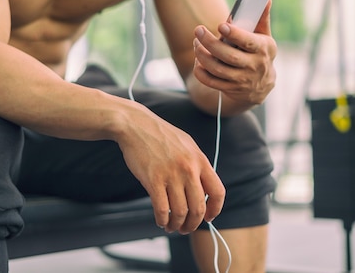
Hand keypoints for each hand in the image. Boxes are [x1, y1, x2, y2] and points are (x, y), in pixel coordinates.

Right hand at [115, 103, 224, 233]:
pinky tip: (161, 221)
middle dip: (193, 224)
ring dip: (177, 225)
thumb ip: (197, 165)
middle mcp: (189, 169)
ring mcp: (171, 175)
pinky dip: (162, 220)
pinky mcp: (153, 180)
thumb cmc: (160, 135)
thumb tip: (204, 188)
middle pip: (199, 208)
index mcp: (200, 160)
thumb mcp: (187, 145)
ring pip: (180, 212)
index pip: (218, 192)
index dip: (215, 210)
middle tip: (186, 228)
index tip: (209, 217)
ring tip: (172, 227)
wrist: (136, 125)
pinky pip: (162, 209)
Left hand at [193, 1, 276, 104]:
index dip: (234, 34)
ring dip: (202, 55)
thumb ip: (261, 18)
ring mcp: (241, 80)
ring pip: (216, 69)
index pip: (248, 42)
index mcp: (263, 50)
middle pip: (228, 56)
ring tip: (196, 42)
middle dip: (210, 43)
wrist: (261, 86)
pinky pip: (210, 81)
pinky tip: (198, 59)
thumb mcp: (265, 37)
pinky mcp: (230, 88)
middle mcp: (253, 66)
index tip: (221, 25)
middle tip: (198, 30)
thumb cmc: (260, 53)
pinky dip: (200, 70)